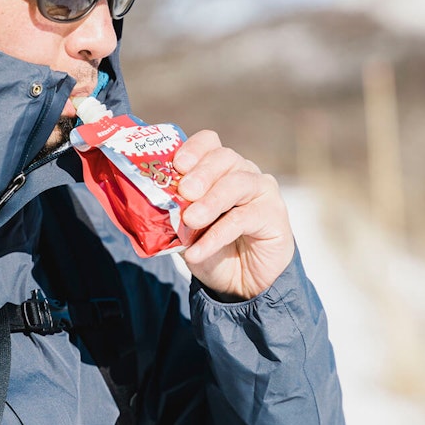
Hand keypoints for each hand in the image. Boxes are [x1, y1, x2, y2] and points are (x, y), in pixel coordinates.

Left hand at [173, 130, 295, 300]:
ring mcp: (261, 191)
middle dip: (202, 173)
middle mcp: (243, 172)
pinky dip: (217, 236)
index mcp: (218, 167)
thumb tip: (150, 206)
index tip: (177, 164)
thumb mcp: (185, 229)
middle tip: (185, 191)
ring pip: (237, 184)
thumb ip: (173, 213)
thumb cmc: (211, 246)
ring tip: (191, 220)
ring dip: (211, 201)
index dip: (194, 149)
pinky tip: (197, 252)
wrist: (239, 282)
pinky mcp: (274, 215)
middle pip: (224, 158)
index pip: (209, 143)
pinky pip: (244, 219)